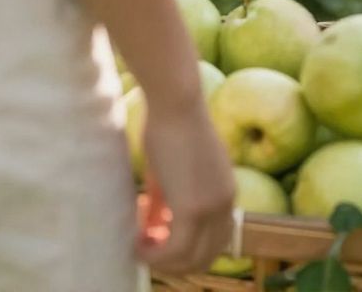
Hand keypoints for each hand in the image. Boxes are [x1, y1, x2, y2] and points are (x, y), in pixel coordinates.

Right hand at [138, 92, 235, 273]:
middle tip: (146, 246)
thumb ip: (167, 201)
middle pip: (205, 257)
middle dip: (174, 261)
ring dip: (161, 261)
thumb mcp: (171, 170)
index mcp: (227, 192)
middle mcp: (226, 204)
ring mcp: (212, 208)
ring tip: (138, 246)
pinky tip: (135, 244)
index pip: (216, 241)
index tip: (158, 238)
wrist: (176, 100)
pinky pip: (173, 252)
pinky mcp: (193, 210)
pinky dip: (153, 256)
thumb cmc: (170, 124)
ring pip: (189, 260)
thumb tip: (154, 227)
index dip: (187, 248)